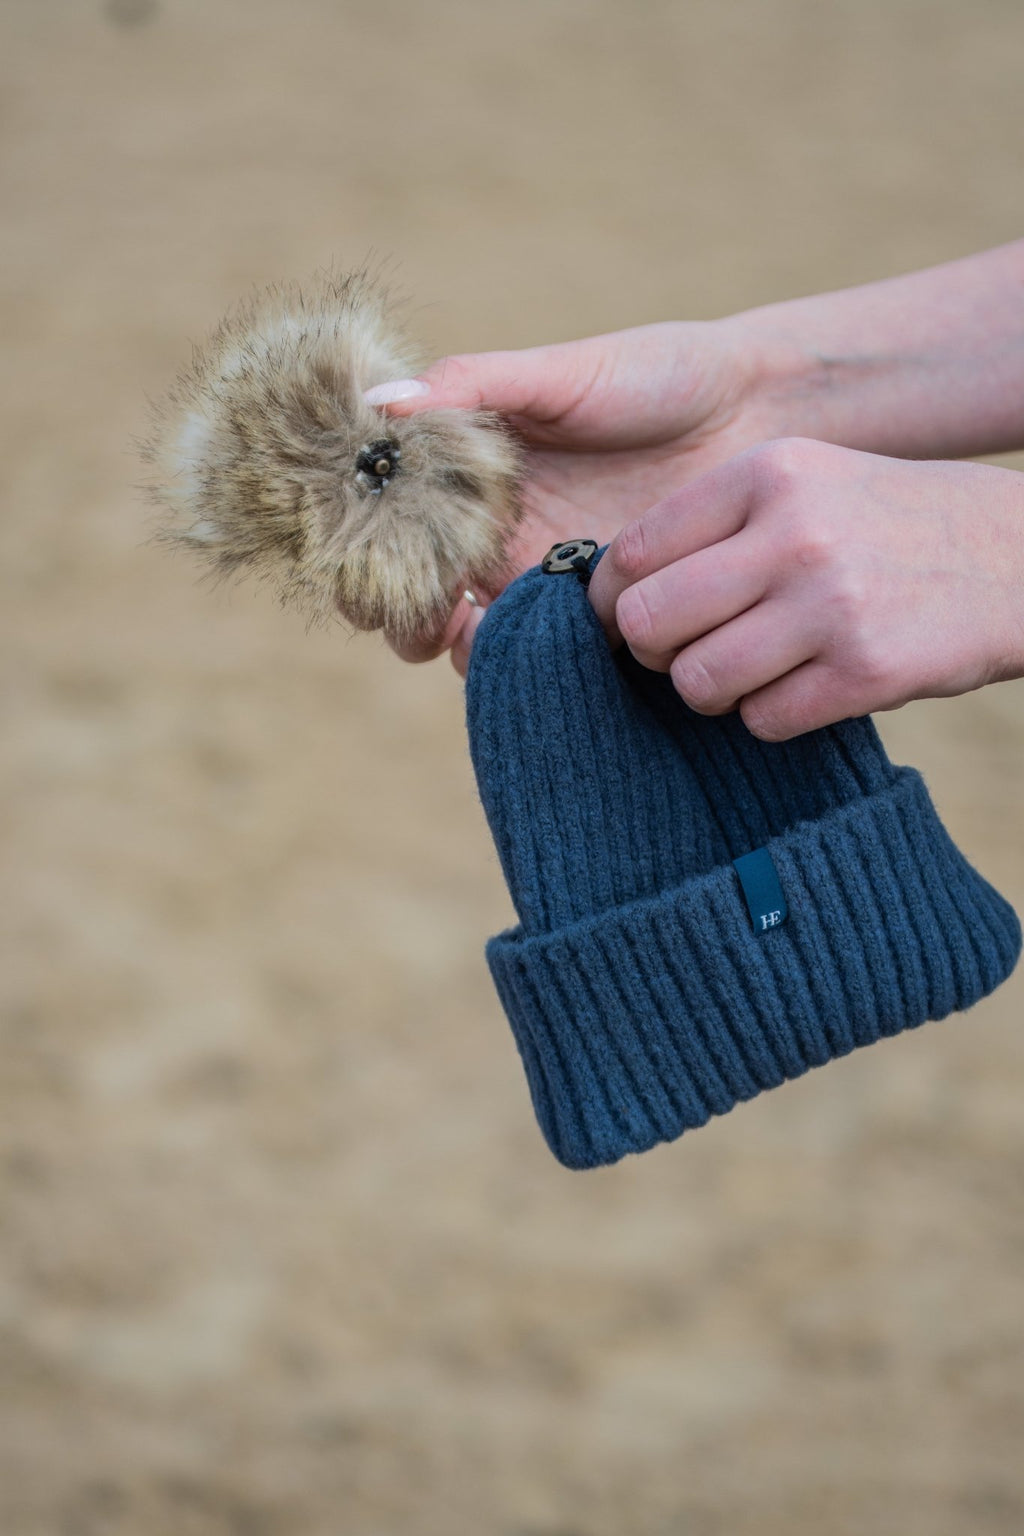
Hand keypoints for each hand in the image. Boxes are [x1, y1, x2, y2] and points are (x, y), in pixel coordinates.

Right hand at [367, 318, 777, 670]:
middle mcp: (494, 529)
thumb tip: (376, 405)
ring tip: (462, 636)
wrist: (752, 412)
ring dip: (449, 647)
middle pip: (414, 590)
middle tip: (406, 621)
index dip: (360, 549)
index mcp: (469, 470)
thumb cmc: (654, 375)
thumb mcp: (560, 373)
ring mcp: (540, 574)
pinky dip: (517, 661)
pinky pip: (541, 652)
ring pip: (468, 632)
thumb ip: (473, 386)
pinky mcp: (593, 611)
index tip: (356, 565)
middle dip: (395, 615)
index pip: (388, 520)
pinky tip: (518, 648)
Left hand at [587, 437, 1023, 740]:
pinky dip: (770, 714)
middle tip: (683, 650)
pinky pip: (761, 720)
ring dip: (711, 689)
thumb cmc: (885, 524)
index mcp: (767, 473)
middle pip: (647, 623)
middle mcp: (794, 532)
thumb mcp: (804, 482)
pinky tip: (805, 684)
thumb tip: (610, 592)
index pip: (632, 553)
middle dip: (652, 650)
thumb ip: (712, 523)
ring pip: (697, 681)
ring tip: (752, 668)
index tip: (625, 619)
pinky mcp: (866, 671)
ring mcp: (831, 604)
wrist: (1017, 556)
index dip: (610, 600)